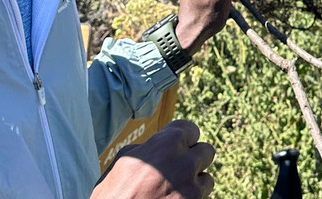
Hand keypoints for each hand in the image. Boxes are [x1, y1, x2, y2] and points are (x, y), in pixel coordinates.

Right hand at [93, 120, 214, 198]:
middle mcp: (184, 163)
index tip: (177, 146)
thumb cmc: (113, 191)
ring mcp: (191, 189)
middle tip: (179, 167)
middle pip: (207, 151)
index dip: (183, 138)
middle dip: (194, 158)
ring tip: (176, 188)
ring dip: (195, 182)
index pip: (191, 129)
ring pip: (207, 178)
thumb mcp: (125, 158)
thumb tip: (161, 146)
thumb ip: (150, 146)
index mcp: (167, 143)